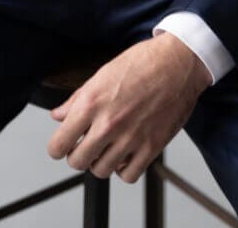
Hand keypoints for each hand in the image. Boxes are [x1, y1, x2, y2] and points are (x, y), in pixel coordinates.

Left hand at [46, 33, 211, 182]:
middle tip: (86, 144)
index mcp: (91, 103)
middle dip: (78, 155)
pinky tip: (126, 153)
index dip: (57, 147)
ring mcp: (130, 138)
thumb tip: (58, 115)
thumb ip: (77, 98)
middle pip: (77, 162)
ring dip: (101, 161)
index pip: (58, 145)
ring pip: (101, 171)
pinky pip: (128, 176)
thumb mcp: (103, 73)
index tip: (63, 145)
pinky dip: (124, 168)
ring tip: (108, 147)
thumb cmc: (143, 62)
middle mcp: (108, 124)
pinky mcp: (151, 147)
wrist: (179, 62)